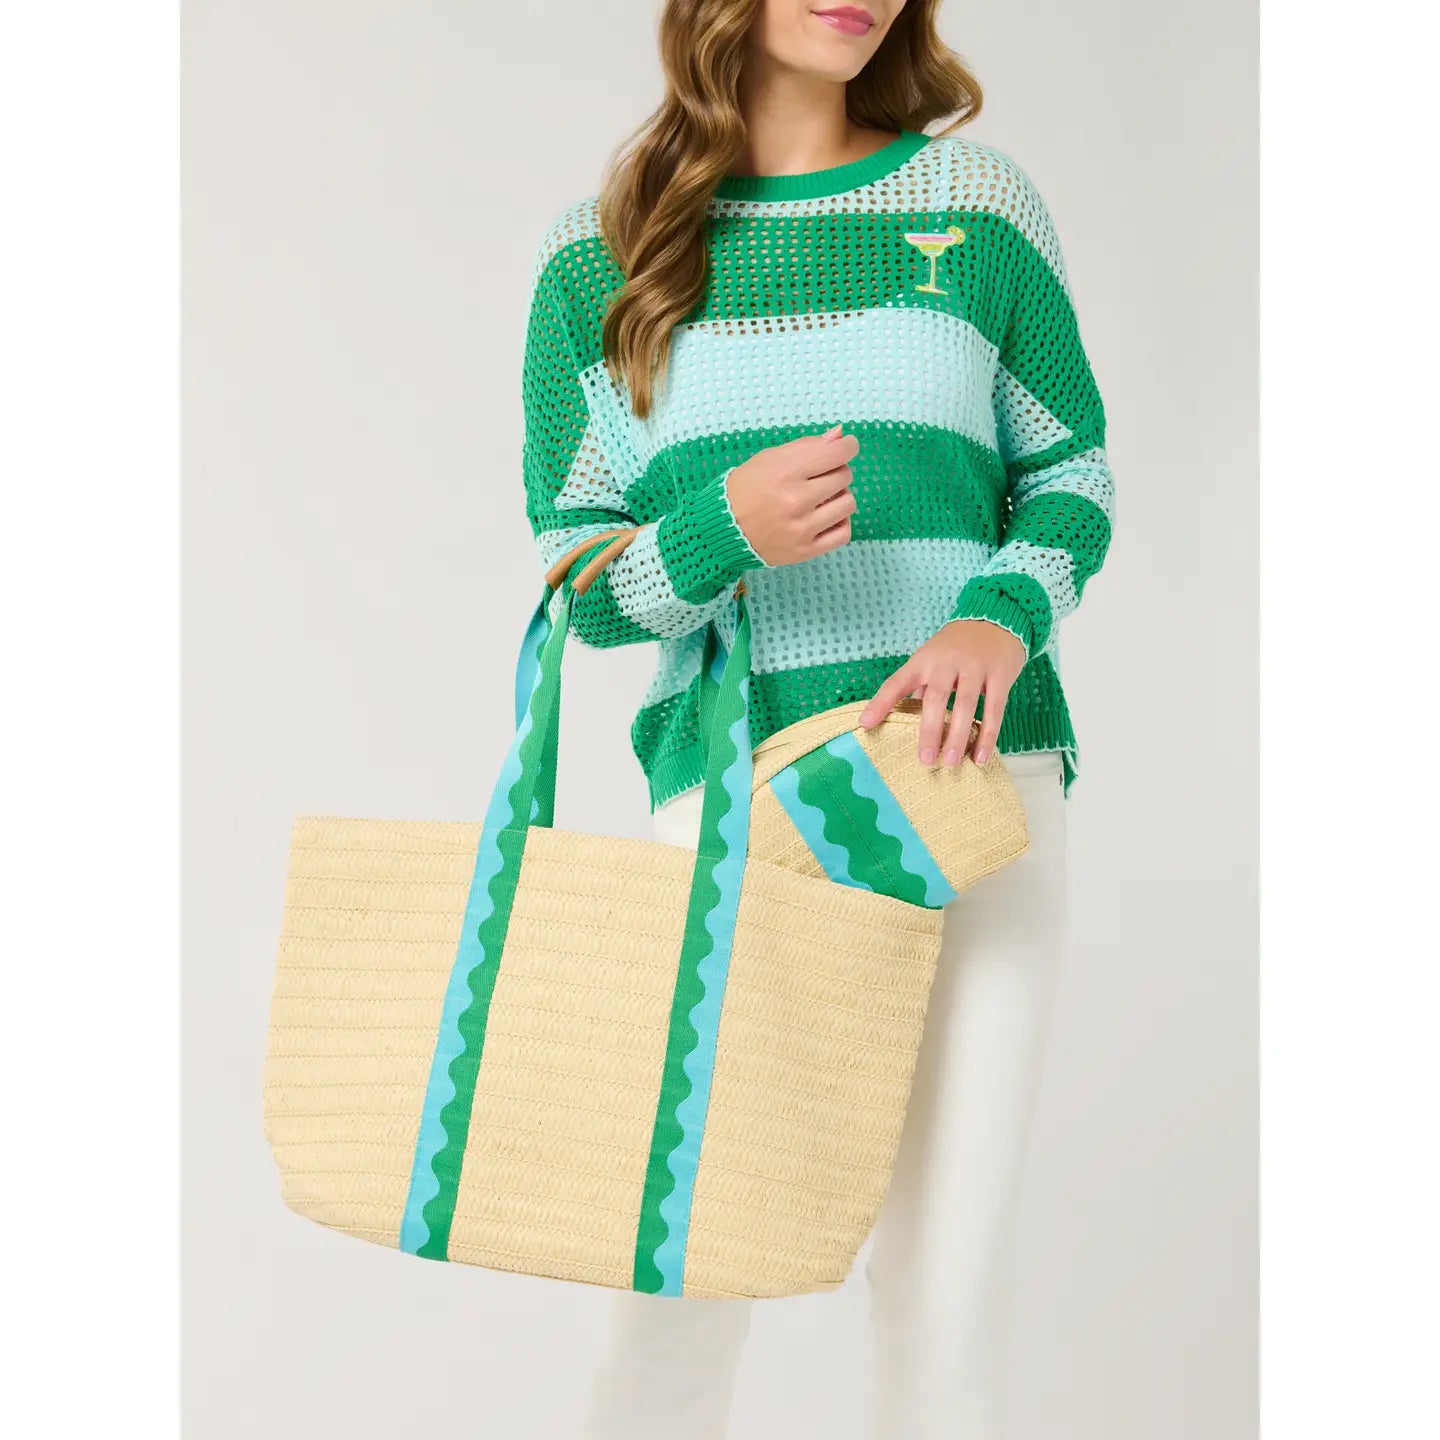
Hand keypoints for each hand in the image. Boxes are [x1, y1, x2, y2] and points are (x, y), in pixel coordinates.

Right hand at [725, 425, 857, 565]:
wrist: (722, 529)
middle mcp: (796, 500)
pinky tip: (827, 517)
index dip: (848, 446)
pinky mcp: (805, 551)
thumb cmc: (745, 488)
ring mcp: (802, 528)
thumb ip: (806, 446)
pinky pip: (843, 533)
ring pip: (848, 504)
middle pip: (844, 476)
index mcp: (786, 471)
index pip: (838, 453)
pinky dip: (840, 522)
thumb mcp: (769, 458)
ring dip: (840, 496)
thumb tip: (840, 435)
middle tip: (821, 475)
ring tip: (823, 498)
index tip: (846, 447)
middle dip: (837, 471)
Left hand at [858, 620, 1026, 766]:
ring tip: (950, 763)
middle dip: (928, 731)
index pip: (897, 682)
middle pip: (934, 697)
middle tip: (925, 760)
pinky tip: (979, 756)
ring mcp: (975, 667)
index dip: (880, 703)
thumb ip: (920, 686)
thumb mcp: (933, 658)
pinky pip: (993, 709)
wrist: (997, 617)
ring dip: (957, 736)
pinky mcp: (1000, 674)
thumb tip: (904, 720)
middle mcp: (946, 662)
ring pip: (964, 704)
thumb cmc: (957, 646)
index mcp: (923, 659)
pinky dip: (987, 735)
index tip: (865, 724)